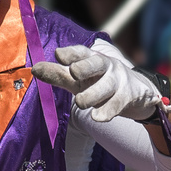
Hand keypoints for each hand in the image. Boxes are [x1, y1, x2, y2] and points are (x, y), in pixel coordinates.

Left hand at [32, 43, 164, 123]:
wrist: (135, 93)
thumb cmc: (98, 83)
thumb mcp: (77, 80)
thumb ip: (58, 75)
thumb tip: (34, 69)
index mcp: (91, 59)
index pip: (82, 52)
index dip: (71, 53)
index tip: (59, 55)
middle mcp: (106, 66)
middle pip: (97, 63)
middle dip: (86, 67)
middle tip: (74, 73)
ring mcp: (119, 80)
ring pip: (106, 86)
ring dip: (94, 94)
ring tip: (81, 103)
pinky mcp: (129, 95)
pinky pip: (118, 103)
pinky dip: (108, 111)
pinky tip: (98, 118)